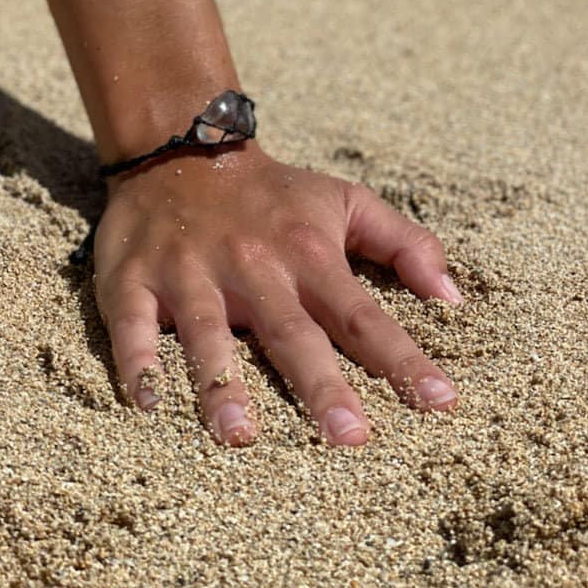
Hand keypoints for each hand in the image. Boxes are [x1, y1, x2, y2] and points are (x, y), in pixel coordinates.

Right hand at [93, 142, 461, 446]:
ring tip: (240, 434)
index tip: (439, 401)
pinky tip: (147, 403)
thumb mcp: (345, 201)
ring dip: (222, 382)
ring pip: (206, 331)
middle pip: (290, 332)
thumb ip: (404, 243)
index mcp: (308, 253)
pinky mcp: (134, 277)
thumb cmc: (274, 195)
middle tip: (350, 438)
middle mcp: (253, 265)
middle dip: (321, 384)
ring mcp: (189, 271)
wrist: (181, 148)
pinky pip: (133, 322)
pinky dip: (137, 360)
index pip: (362, 313)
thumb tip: (455, 298)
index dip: (400, 357)